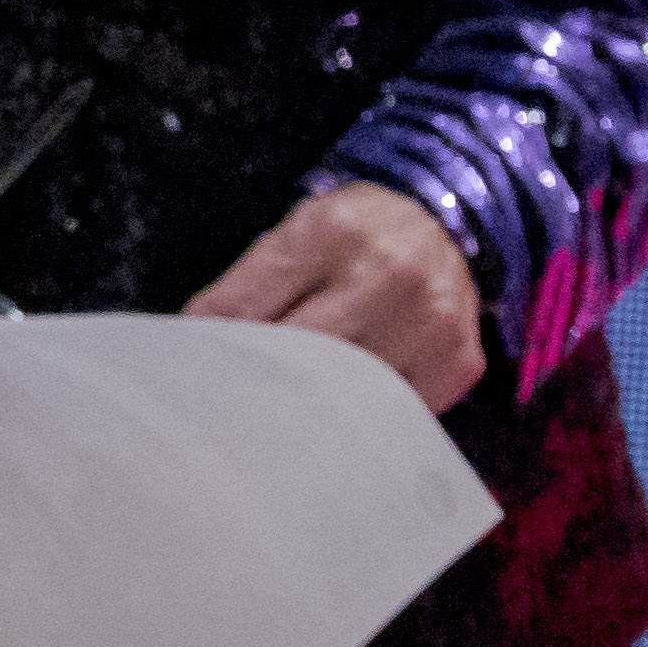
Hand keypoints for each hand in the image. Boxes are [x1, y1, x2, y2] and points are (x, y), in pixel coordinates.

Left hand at [182, 180, 483, 409]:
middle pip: (298, 357)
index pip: (245, 311)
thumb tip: (191, 351)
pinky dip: (362, 417)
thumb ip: (241, 289)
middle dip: (256, 385)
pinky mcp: (457, 361)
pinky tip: (342, 413)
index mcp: (328, 234)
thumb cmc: (349, 237)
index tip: (190, 381)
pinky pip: (393, 410)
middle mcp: (388, 274)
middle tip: (228, 414)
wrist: (443, 223)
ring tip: (279, 423)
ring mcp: (430, 321)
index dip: (212, 352)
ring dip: (308, 410)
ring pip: (346, 393)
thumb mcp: (290, 235)